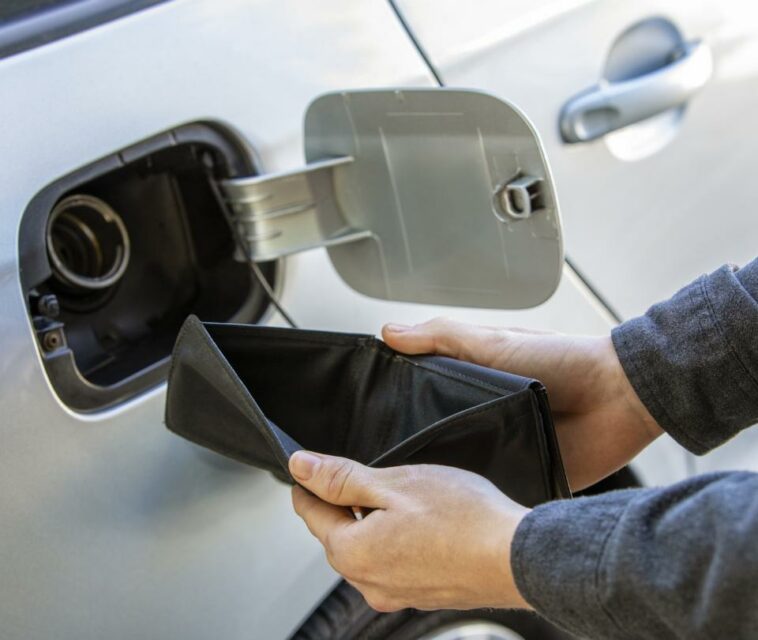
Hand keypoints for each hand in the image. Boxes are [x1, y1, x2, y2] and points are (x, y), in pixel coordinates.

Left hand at [289, 451, 530, 611]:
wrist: (518, 558)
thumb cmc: (462, 518)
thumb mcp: (394, 483)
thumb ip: (342, 478)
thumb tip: (300, 467)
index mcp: (352, 553)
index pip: (311, 513)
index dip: (310, 484)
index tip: (311, 468)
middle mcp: (367, 582)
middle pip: (337, 534)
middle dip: (343, 503)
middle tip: (365, 475)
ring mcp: (395, 593)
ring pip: (366, 549)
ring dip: (371, 522)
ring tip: (401, 497)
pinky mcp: (421, 595)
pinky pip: (392, 563)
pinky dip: (395, 541)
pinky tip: (421, 524)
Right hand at [382, 318, 661, 490]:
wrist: (617, 396)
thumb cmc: (560, 359)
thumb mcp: (492, 339)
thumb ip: (443, 337)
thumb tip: (389, 332)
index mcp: (471, 385)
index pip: (423, 397)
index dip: (395, 404)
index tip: (361, 416)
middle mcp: (481, 418)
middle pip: (436, 435)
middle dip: (412, 446)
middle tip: (375, 461)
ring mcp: (500, 449)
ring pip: (459, 466)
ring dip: (443, 473)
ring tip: (405, 489)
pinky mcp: (523, 477)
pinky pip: (491, 490)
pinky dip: (477, 495)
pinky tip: (451, 504)